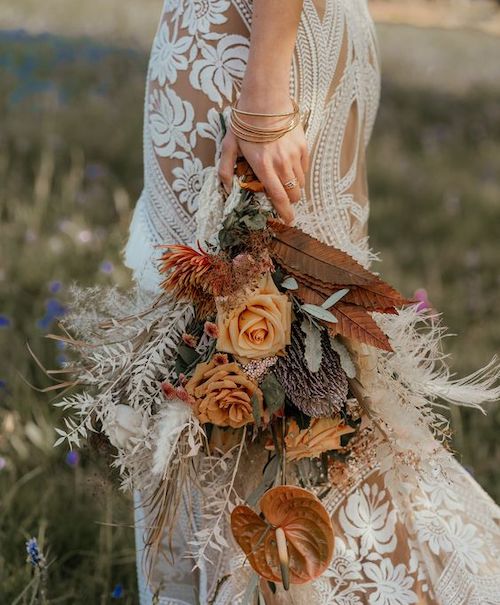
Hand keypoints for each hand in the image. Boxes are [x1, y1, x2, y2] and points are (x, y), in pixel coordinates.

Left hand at [218, 102, 308, 224]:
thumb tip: (225, 188)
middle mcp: (282, 164)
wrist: (265, 98)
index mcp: (264, 167)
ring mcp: (294, 155)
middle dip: (289, 201)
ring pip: (300, 182)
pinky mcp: (303, 146)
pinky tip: (290, 168)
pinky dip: (299, 173)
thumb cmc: (245, 122)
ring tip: (284, 182)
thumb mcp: (229, 145)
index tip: (287, 220)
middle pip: (294, 194)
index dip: (284, 212)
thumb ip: (226, 168)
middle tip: (282, 199)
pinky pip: (304, 168)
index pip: (279, 197)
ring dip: (293, 187)